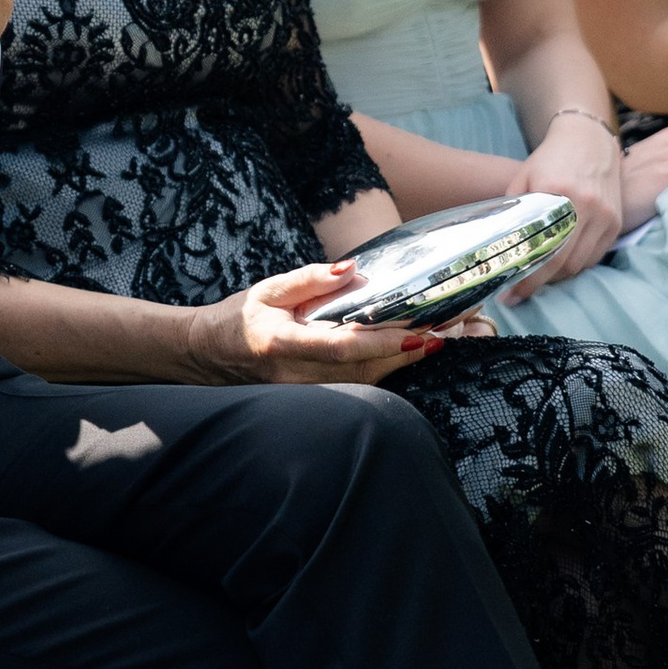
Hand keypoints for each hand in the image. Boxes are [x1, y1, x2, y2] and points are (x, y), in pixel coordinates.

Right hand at [181, 261, 453, 386]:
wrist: (210, 357)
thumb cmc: (239, 319)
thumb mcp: (267, 289)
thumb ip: (307, 280)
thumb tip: (350, 270)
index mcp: (283, 345)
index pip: (343, 347)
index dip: (385, 343)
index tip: (422, 333)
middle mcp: (298, 377)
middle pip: (367, 369)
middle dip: (414, 350)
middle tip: (458, 328)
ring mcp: (308, 393)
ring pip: (369, 380)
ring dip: (410, 360)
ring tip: (449, 335)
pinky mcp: (318, 398)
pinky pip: (362, 384)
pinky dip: (392, 367)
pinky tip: (418, 350)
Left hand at [508, 114, 626, 284]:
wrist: (589, 139)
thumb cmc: (550, 160)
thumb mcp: (523, 179)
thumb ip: (514, 211)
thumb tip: (497, 249)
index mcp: (556, 192)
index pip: (540, 249)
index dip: (525, 278)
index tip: (509, 294)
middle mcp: (585, 205)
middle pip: (562, 264)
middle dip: (538, 284)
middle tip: (518, 294)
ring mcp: (605, 214)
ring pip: (580, 264)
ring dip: (557, 278)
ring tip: (537, 279)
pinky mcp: (616, 221)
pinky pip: (595, 256)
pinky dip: (577, 265)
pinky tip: (559, 265)